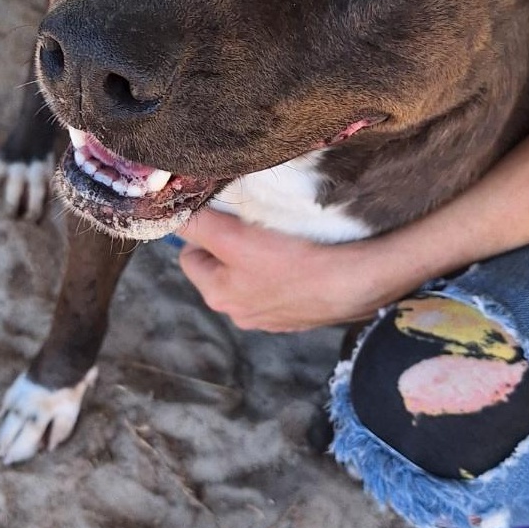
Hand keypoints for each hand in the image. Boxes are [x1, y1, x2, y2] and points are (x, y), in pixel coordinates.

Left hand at [178, 209, 418, 330]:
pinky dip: (288, 269)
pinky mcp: (305, 312)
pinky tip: (304, 254)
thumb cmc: (293, 260)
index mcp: (218, 296)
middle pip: (222, 266)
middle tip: (251, 220)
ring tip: (279, 235)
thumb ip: (199, 227)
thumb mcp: (234, 239)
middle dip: (230, 245)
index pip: (190, 255)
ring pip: (254, 275)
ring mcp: (275, 316)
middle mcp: (242, 313)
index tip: (221, 211)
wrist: (357, 282)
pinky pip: (285, 283)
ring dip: (260, 257)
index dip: (202, 230)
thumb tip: (171, 215)